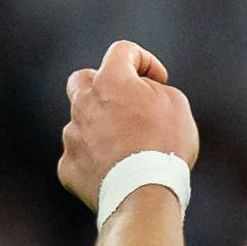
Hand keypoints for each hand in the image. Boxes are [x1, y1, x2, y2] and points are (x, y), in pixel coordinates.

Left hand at [58, 41, 197, 210]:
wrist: (144, 194)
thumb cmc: (166, 147)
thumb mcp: (178, 107)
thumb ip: (158, 90)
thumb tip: (144, 94)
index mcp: (111, 80)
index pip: (123, 51)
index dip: (144, 61)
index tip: (159, 80)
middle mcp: (84, 102)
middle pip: (83, 80)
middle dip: (102, 87)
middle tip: (125, 105)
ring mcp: (72, 134)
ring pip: (81, 122)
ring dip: (101, 130)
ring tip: (127, 151)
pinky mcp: (68, 165)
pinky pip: (79, 158)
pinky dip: (95, 163)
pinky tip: (115, 174)